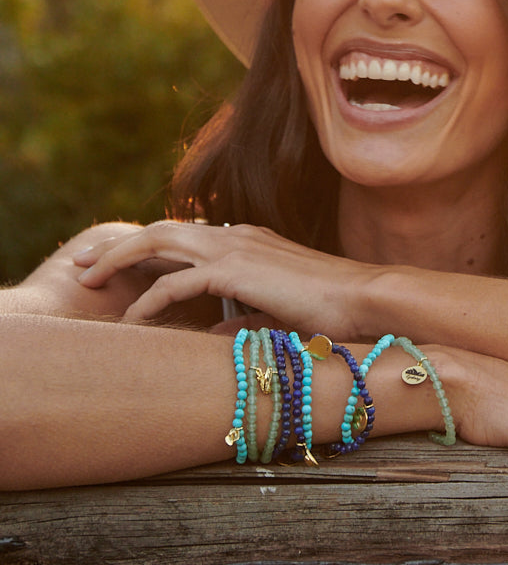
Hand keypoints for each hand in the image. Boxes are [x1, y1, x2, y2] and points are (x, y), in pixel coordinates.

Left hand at [73, 220, 375, 333]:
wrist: (367, 299)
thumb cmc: (335, 309)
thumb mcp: (281, 312)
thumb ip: (248, 317)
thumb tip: (218, 333)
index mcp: (247, 240)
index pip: (184, 236)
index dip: (147, 250)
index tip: (119, 268)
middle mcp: (235, 235)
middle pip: (160, 231)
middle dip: (116, 245)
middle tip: (82, 265)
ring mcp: (235, 248)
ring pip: (158, 242)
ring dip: (119, 259)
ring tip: (91, 281)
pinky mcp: (236, 271)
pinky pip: (178, 283)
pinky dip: (152, 299)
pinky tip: (135, 319)